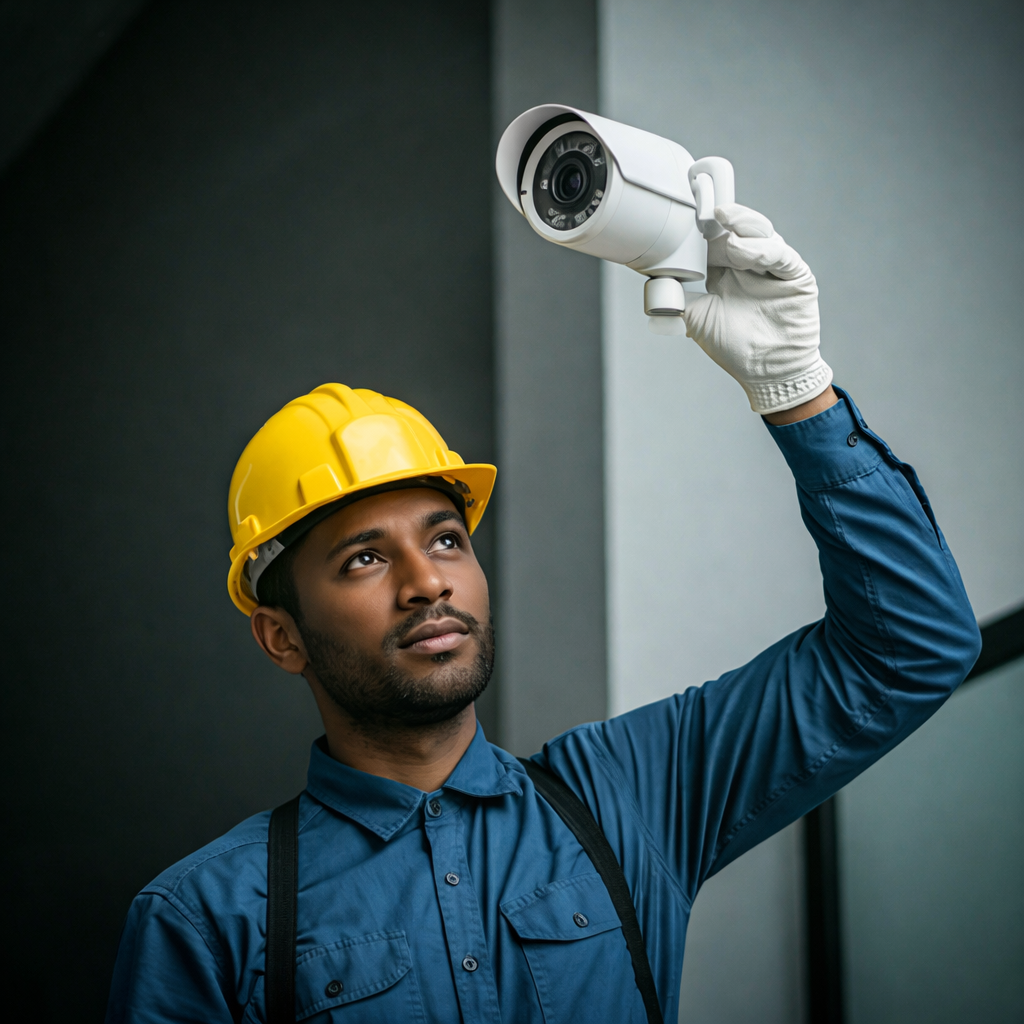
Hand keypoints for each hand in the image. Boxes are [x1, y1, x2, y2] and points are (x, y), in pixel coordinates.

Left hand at [682, 203, 832, 414]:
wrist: (766, 374)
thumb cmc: (734, 348)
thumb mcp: (697, 318)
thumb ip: (677, 298)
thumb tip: (652, 283)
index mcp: (726, 271)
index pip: (715, 239)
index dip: (702, 225)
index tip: (686, 211)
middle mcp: (750, 265)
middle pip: (738, 229)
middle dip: (721, 217)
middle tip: (703, 206)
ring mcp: (774, 269)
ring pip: (760, 234)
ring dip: (741, 225)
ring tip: (722, 222)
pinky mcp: (796, 276)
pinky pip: (781, 255)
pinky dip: (762, 248)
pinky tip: (742, 248)